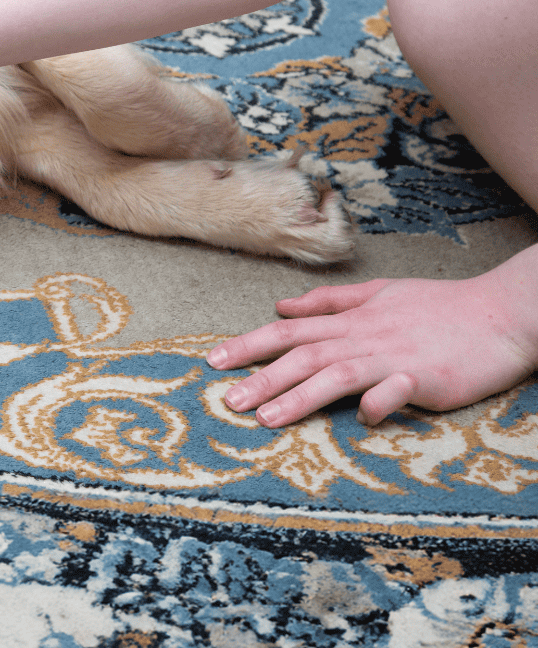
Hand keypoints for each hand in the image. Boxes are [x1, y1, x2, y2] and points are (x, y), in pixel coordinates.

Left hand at [206, 249, 537, 426]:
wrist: (499, 312)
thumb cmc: (438, 306)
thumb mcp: (378, 292)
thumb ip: (329, 302)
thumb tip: (281, 306)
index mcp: (350, 319)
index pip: (288, 331)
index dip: (249, 344)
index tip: (213, 361)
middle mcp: (364, 336)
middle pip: (302, 356)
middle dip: (261, 377)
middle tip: (225, 399)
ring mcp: (393, 357)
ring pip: (336, 374)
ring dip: (299, 396)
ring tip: (265, 418)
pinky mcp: (427, 378)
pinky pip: (396, 392)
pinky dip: (378, 403)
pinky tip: (362, 420)